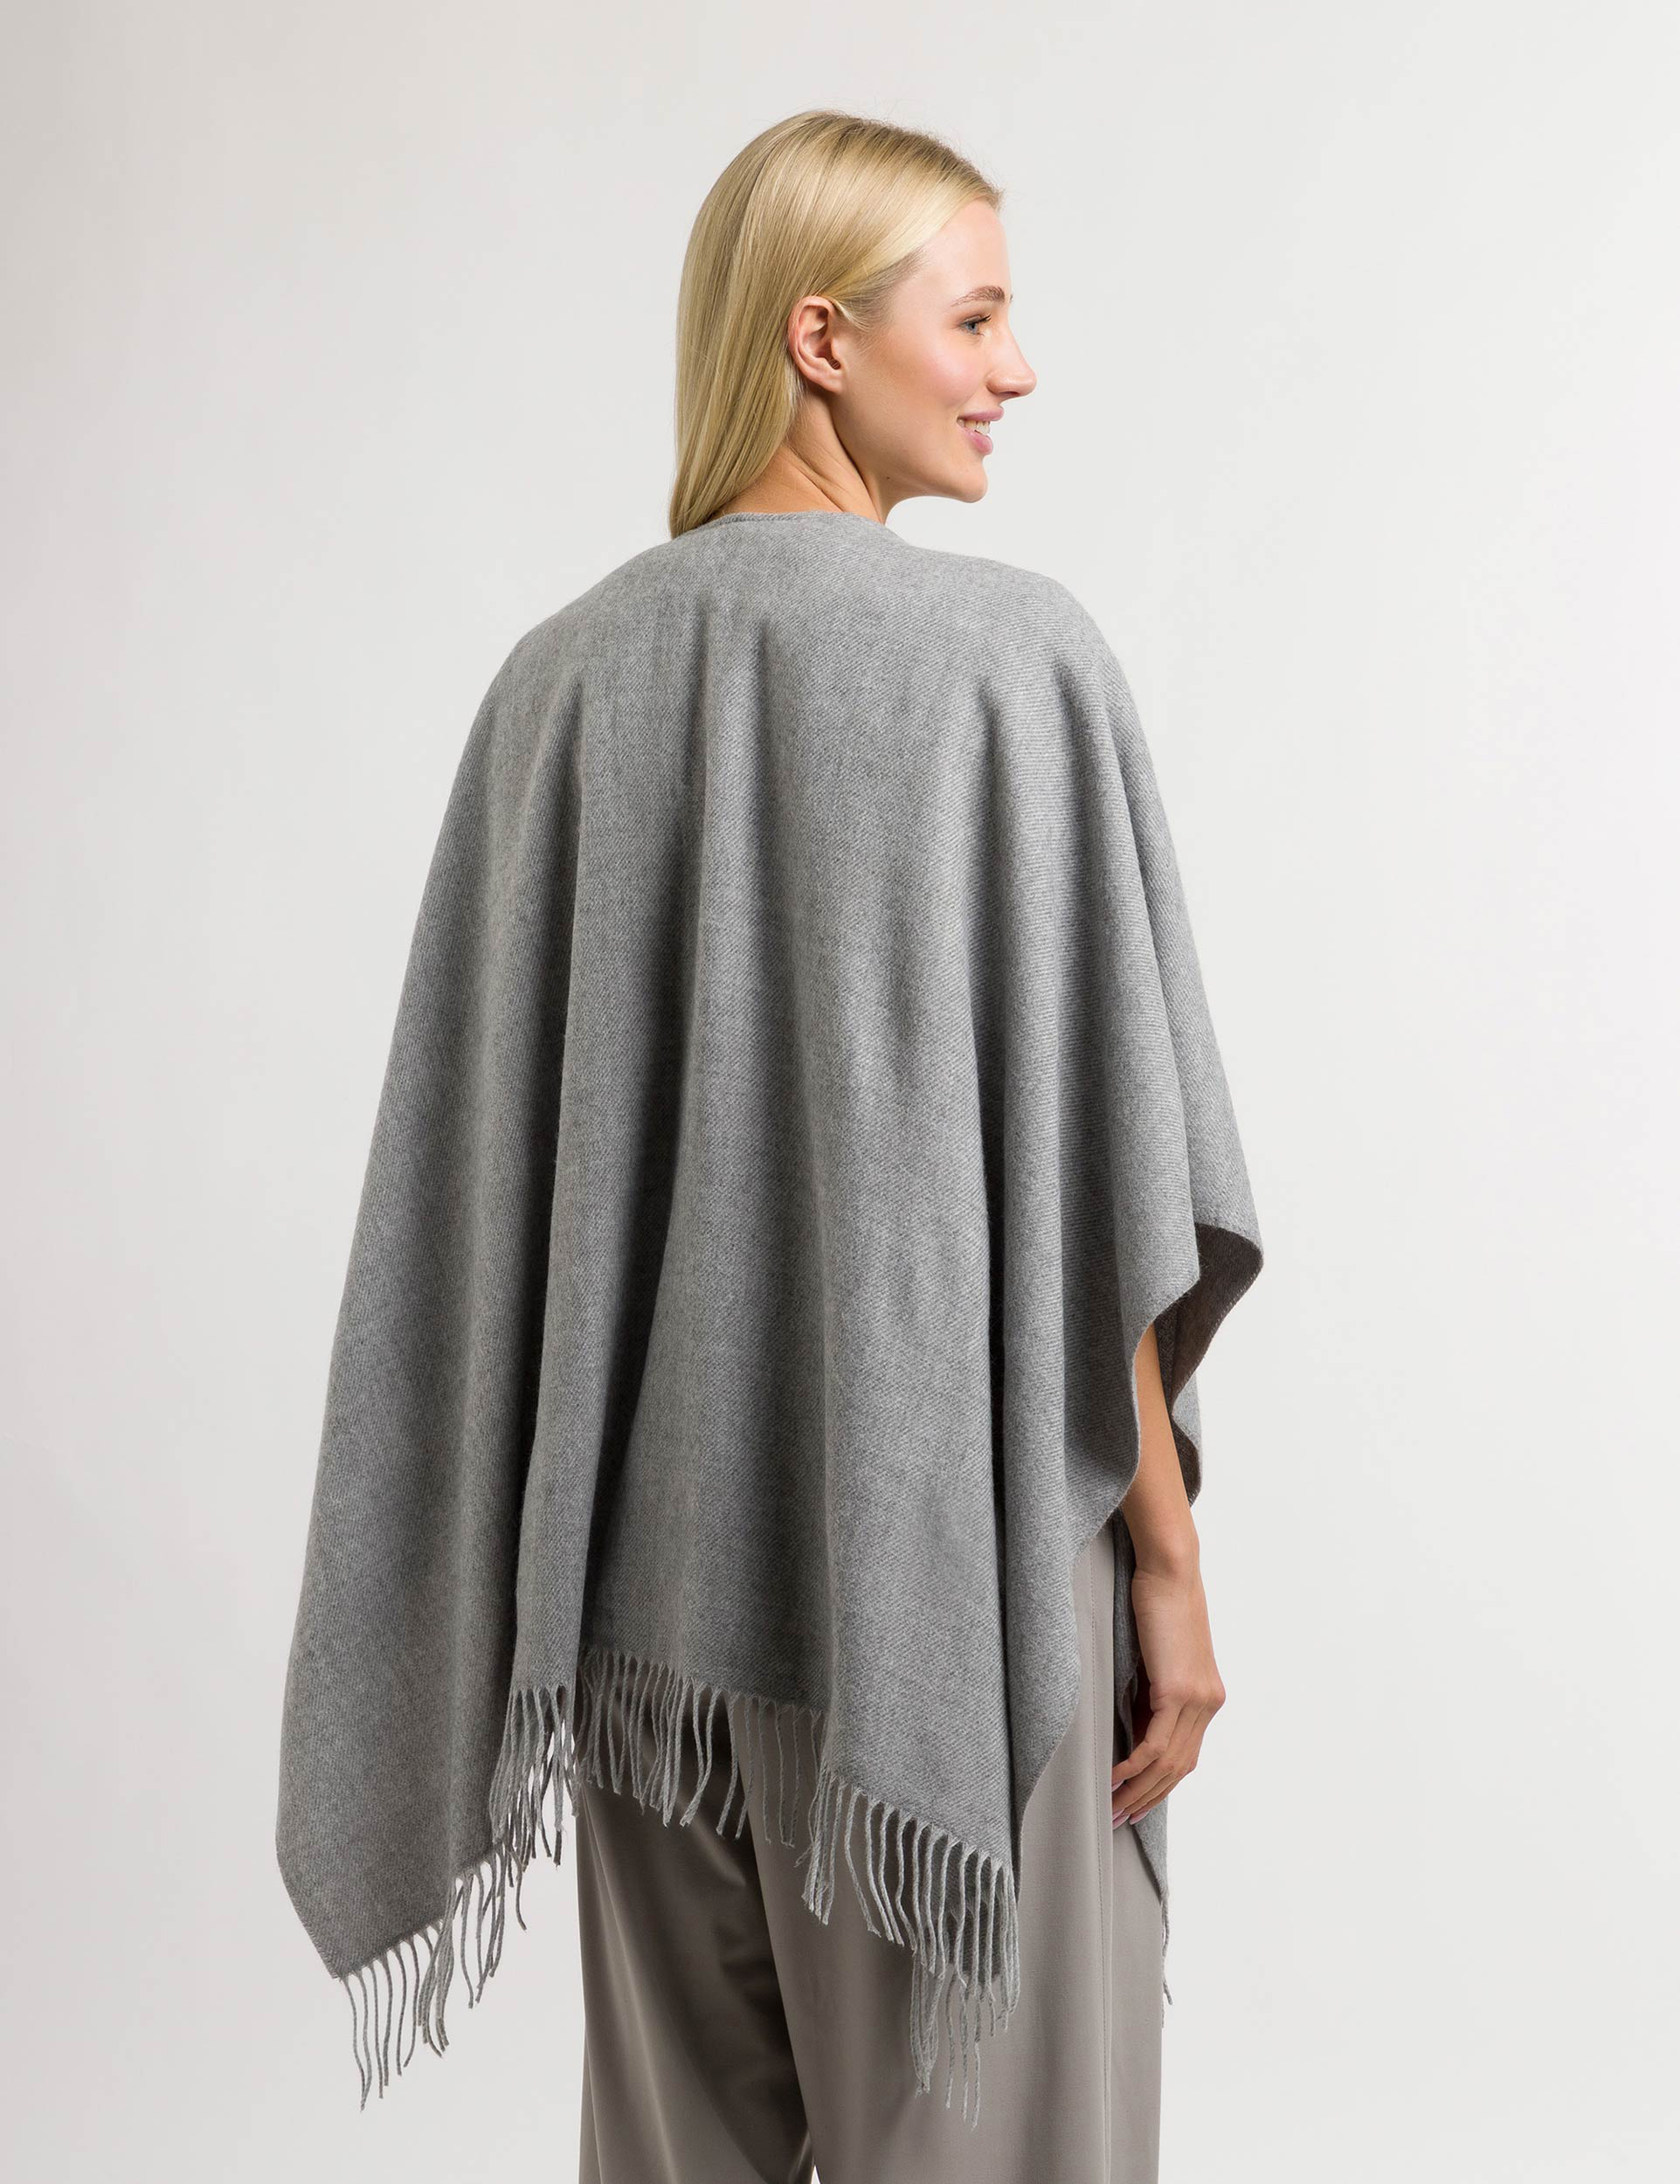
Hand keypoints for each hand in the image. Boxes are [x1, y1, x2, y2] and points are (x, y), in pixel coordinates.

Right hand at [1111, 1555, 1225, 1827]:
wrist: (1170, 1571)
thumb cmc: (1158, 1603)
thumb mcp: (1158, 1658)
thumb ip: (1153, 1693)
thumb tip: (1134, 1725)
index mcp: (1207, 1697)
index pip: (1185, 1755)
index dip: (1159, 1784)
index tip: (1135, 1804)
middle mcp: (1208, 1703)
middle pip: (1179, 1767)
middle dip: (1148, 1798)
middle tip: (1119, 1820)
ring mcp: (1197, 1699)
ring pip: (1167, 1762)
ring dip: (1138, 1790)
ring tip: (1112, 1808)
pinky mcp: (1178, 1691)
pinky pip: (1154, 1743)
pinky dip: (1134, 1766)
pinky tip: (1114, 1778)